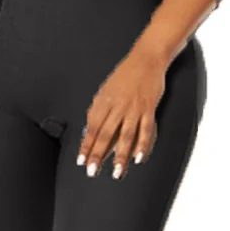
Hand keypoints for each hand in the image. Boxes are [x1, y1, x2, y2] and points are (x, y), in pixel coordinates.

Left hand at [76, 48, 167, 179]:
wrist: (146, 59)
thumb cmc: (125, 74)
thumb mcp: (106, 89)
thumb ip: (99, 109)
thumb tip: (91, 130)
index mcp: (103, 100)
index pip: (92, 128)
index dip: (86, 145)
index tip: (81, 160)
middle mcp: (117, 105)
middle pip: (105, 134)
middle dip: (97, 155)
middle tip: (92, 171)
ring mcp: (133, 108)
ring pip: (125, 136)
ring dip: (120, 155)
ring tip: (116, 171)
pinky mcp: (148, 108)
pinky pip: (146, 130)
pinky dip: (142, 145)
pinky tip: (138, 158)